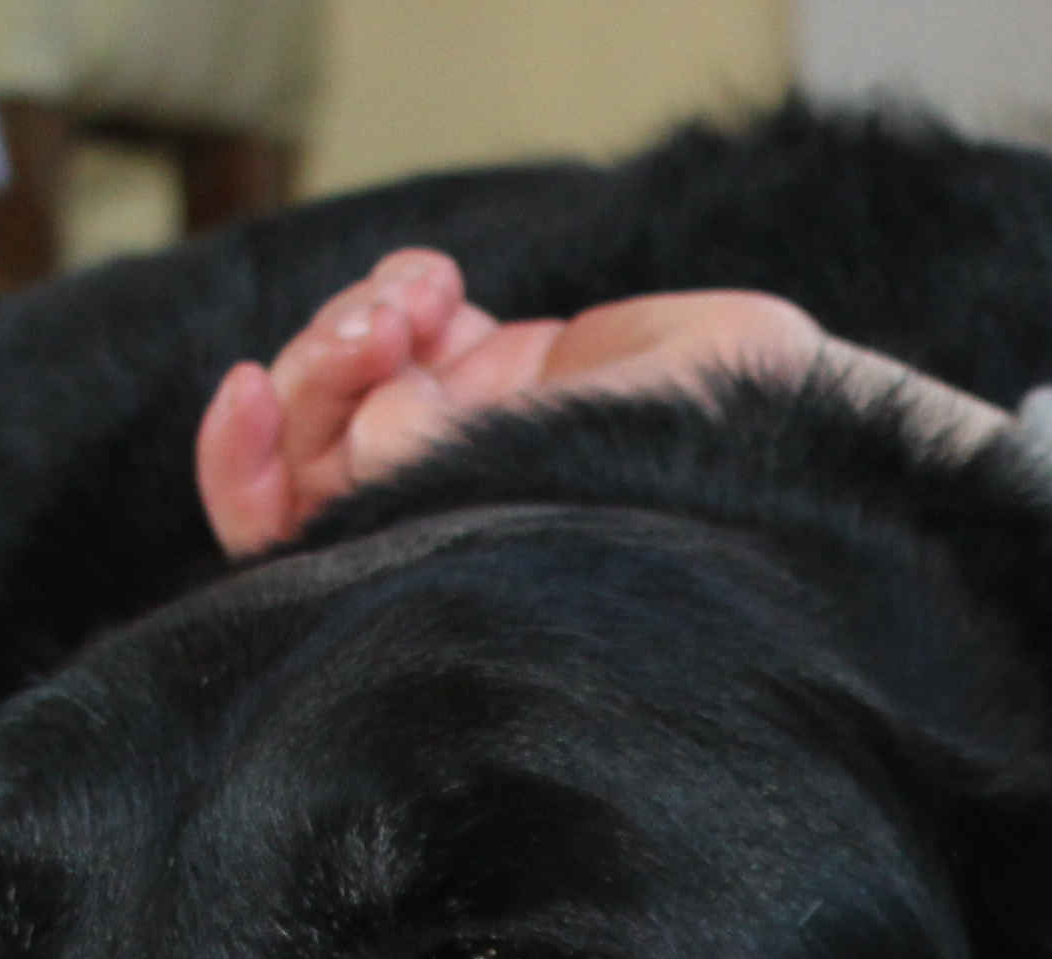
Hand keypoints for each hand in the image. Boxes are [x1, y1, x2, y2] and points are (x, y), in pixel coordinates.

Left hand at [196, 256, 1009, 558]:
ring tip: (423, 300)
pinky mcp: (512, 369)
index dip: (244, 471)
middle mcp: (441, 514)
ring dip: (362, 316)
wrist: (808, 464)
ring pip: (352, 372)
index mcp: (434, 579)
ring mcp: (471, 437)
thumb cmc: (702, 530)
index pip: (293, 541)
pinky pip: (411, 319)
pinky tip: (442, 285)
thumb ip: (461, 465)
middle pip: (307, 443)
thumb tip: (372, 424)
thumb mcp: (563, 514)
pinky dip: (404, 287)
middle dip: (321, 372)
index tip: (245, 396)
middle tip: (384, 336)